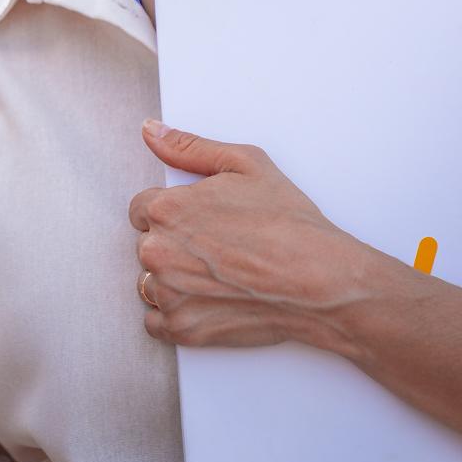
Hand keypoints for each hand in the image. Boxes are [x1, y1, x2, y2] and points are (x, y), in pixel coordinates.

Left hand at [128, 120, 384, 352]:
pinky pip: (155, 321)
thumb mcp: (243, 163)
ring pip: (150, 282)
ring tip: (216, 276)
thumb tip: (151, 131)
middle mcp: (158, 253)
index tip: (198, 223)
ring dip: (173, 280)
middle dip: (174, 246)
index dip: (172, 214)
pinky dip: (175, 314)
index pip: (141, 209)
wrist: (320, 281)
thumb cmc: (289, 224)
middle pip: (147, 246)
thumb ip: (188, 147)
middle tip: (217, 249)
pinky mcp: (182, 329)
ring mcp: (168, 294)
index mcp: (166, 210)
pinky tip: (206, 302)